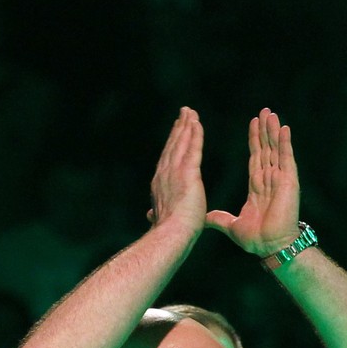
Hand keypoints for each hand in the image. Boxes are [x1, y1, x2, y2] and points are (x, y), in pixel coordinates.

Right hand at [147, 107, 207, 237]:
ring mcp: (175, 171)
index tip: (176, 131)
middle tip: (184, 113)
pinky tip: (197, 122)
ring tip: (190, 112)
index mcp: (160, 184)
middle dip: (179, 128)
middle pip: (173, 145)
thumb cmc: (169, 233)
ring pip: (182, 142)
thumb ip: (156, 213)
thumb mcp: (160, 219)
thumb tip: (149, 215)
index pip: (168, 158)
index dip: (172, 143)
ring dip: (186, 125)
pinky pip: (193, 148)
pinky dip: (195, 134)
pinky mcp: (188, 173)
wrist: (171, 235)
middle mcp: (164, 173)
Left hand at [206, 107, 301, 255]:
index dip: (254, 140)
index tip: (253, 124)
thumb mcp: (231, 225)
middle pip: (267, 149)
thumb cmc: (256, 240)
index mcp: (258, 187)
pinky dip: (286, 143)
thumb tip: (204, 219)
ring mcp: (281, 180)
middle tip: (264, 111)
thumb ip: (219, 219)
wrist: (269, 247)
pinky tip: (284, 128)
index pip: (256, 157)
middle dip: (264, 130)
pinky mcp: (289, 183)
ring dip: (274, 131)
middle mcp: (271, 180)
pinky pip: (287, 159)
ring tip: (271, 113)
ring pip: (276, 150)